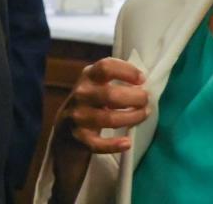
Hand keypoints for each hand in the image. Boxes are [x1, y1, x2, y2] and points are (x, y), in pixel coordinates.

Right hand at [50, 58, 148, 203]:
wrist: (66, 128)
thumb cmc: (91, 101)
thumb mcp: (97, 83)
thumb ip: (114, 78)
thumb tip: (143, 83)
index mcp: (88, 76)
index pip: (106, 67)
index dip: (127, 71)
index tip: (142, 79)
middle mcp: (81, 94)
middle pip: (111, 95)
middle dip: (135, 98)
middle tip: (146, 100)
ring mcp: (78, 116)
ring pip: (109, 119)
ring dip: (132, 118)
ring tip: (143, 115)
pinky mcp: (79, 138)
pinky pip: (98, 144)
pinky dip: (114, 144)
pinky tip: (127, 142)